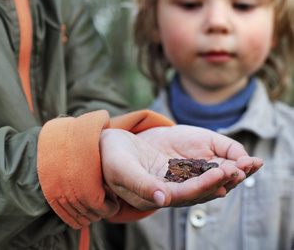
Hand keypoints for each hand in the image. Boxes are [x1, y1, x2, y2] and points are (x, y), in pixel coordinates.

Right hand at [100, 125, 262, 209]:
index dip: (203, 185)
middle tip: (242, 168)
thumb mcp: (122, 169)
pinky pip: (194, 171)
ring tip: (242, 164)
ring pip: (199, 182)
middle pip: (197, 191)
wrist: (105, 149)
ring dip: (220, 174)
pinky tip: (224, 160)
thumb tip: (162, 199)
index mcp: (150, 196)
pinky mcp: (169, 170)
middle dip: (219, 180)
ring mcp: (167, 181)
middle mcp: (162, 192)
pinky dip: (209, 167)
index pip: (183, 195)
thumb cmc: (110, 158)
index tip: (223, 173)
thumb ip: (141, 184)